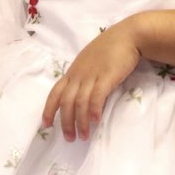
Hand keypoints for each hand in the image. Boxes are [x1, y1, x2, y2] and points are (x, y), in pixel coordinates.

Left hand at [42, 24, 140, 141]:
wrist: (128, 36)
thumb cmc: (110, 48)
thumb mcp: (89, 62)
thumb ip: (83, 77)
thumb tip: (81, 95)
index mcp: (73, 72)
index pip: (55, 93)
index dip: (49, 110)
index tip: (46, 124)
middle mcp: (79, 75)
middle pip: (66, 102)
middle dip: (66, 122)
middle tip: (69, 138)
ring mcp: (92, 75)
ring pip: (80, 102)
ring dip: (80, 121)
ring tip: (83, 136)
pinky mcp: (107, 77)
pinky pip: (97, 96)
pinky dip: (93, 110)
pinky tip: (95, 121)